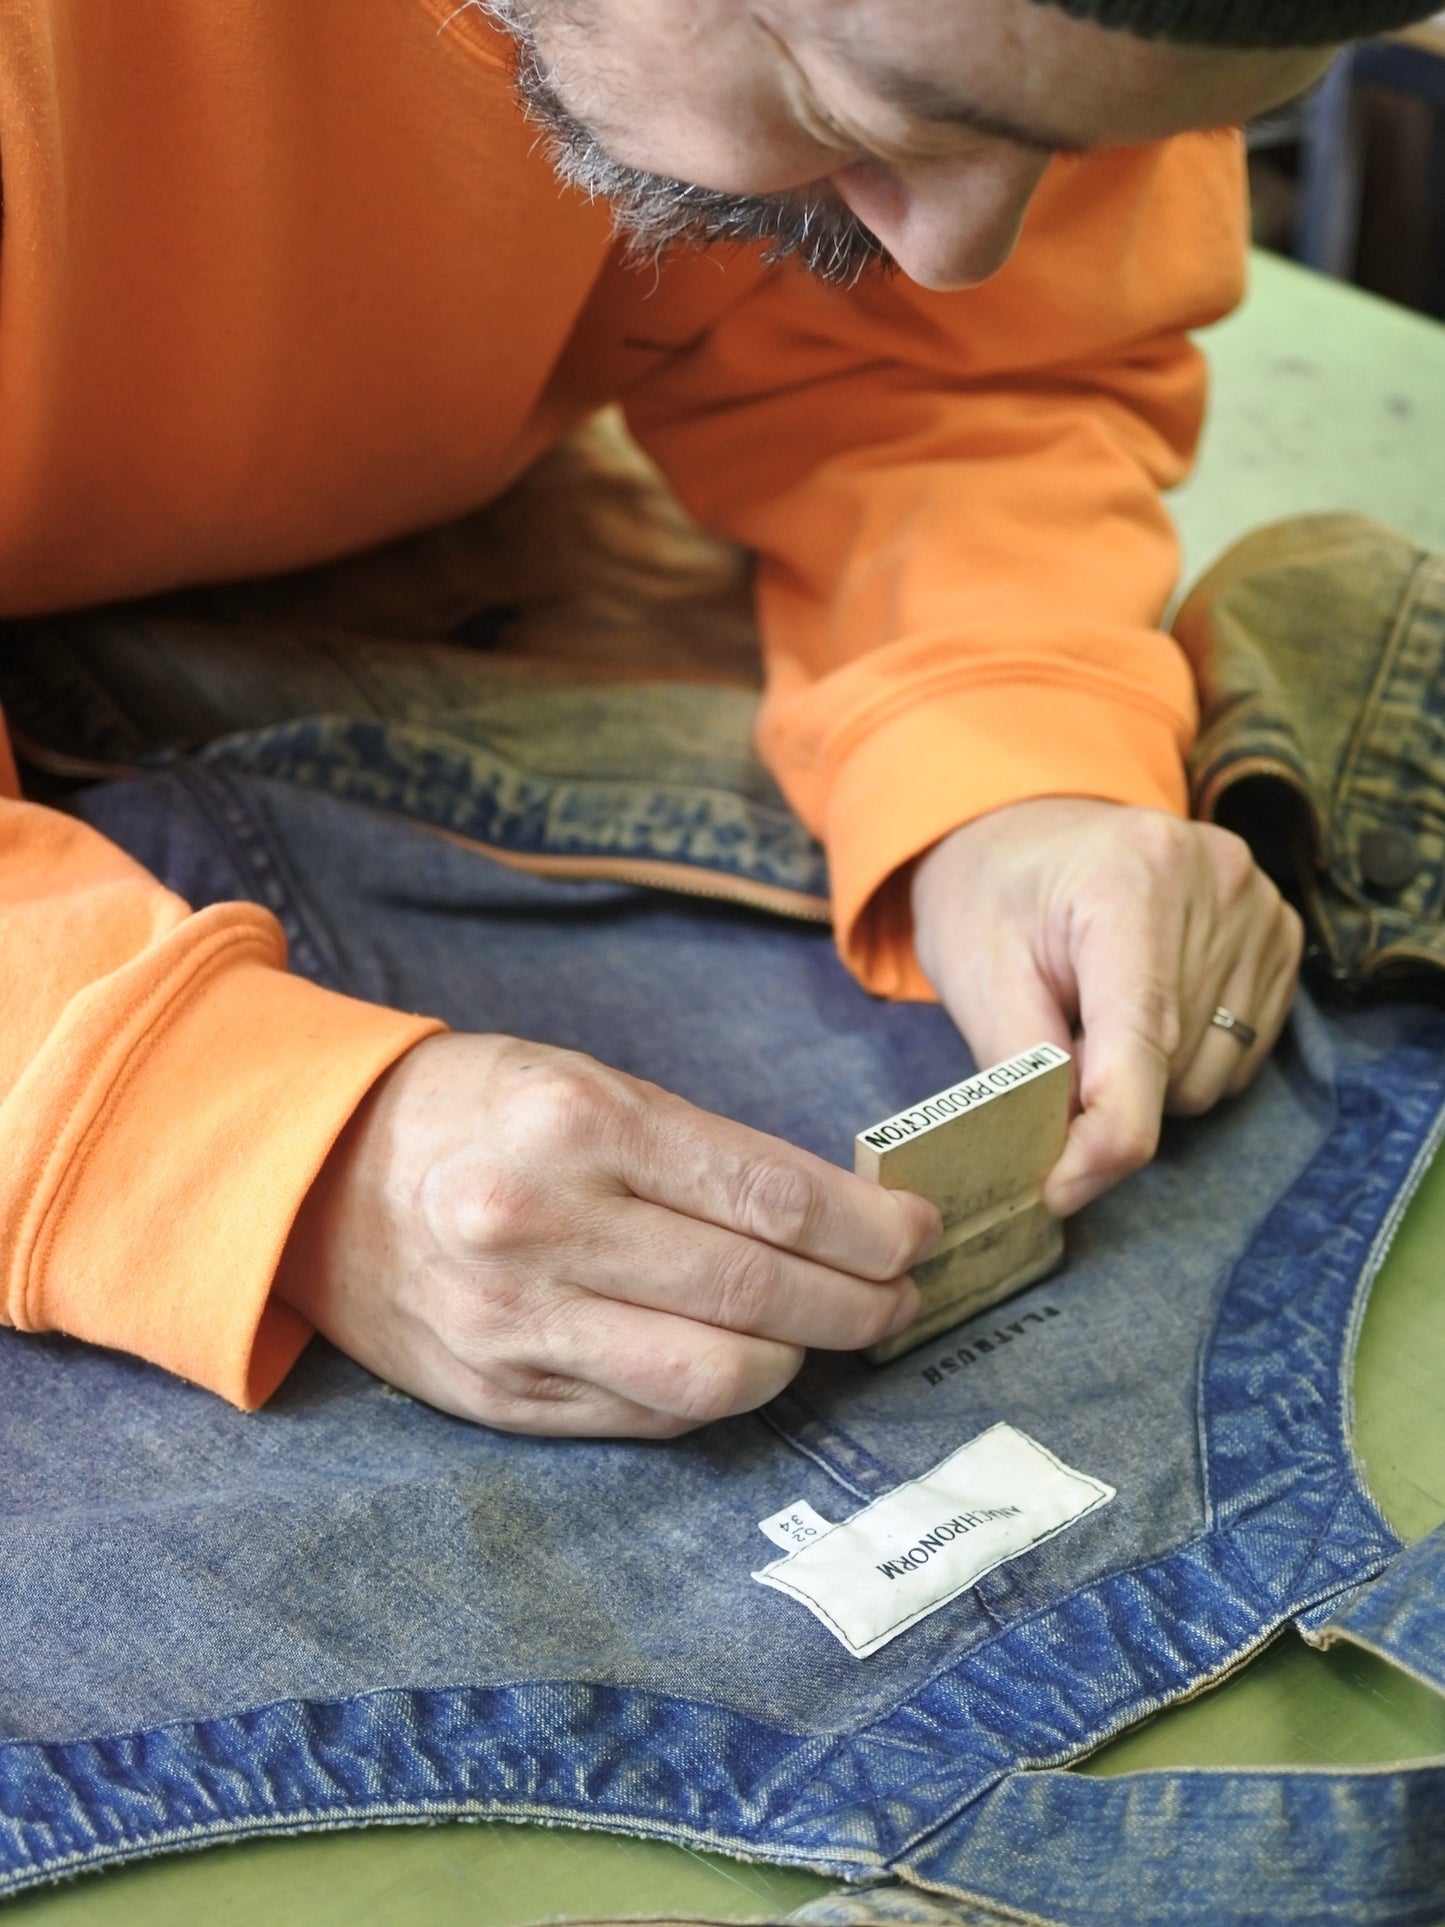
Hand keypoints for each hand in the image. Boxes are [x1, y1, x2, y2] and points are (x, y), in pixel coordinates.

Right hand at [275, 1034, 938, 1434]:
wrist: (318, 1176)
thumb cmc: (480, 1112)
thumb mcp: (585, 1084)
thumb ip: (700, 1153)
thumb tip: (838, 1219)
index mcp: (578, 1124)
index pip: (768, 1195)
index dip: (866, 1227)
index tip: (917, 1232)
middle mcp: (544, 1226)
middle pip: (756, 1291)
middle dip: (859, 1301)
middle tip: (901, 1296)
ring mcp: (517, 1323)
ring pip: (712, 1375)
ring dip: (800, 1361)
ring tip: (834, 1335)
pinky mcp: (501, 1396)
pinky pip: (648, 1413)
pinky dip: (718, 1393)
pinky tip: (746, 1363)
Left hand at [911, 798, 1303, 1216]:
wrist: (1030, 829)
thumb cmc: (992, 897)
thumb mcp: (977, 975)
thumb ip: (1022, 1070)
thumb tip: (1066, 1165)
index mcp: (1128, 885)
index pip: (1140, 1046)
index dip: (1101, 1142)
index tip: (1057, 1192)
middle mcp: (1216, 886)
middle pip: (1171, 1072)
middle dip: (1104, 1090)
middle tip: (1054, 1040)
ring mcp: (1261, 908)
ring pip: (1210, 1078)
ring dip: (1147, 1078)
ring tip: (1095, 1013)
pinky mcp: (1284, 934)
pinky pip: (1240, 1057)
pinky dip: (1182, 1058)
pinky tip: (1143, 1007)